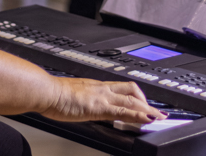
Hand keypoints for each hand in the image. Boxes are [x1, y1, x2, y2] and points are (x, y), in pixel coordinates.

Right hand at [42, 77, 166, 124]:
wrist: (46, 91)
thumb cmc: (52, 94)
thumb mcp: (71, 95)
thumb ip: (80, 99)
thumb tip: (81, 105)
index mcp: (96, 86)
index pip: (121, 87)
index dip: (136, 94)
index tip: (144, 101)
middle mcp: (102, 88)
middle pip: (132, 91)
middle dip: (146, 101)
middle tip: (156, 112)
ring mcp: (102, 97)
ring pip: (132, 100)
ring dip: (148, 109)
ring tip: (159, 118)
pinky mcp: (99, 107)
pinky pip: (124, 111)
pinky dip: (138, 115)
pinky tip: (147, 120)